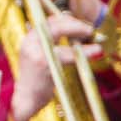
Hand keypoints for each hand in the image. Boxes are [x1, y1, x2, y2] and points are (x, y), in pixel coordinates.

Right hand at [10, 1, 100, 120]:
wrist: (24, 101)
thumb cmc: (36, 80)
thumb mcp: (40, 57)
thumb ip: (52, 43)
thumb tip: (76, 29)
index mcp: (29, 38)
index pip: (50, 21)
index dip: (69, 20)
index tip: (83, 25)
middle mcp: (30, 41)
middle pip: (56, 24)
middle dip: (76, 25)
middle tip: (90, 30)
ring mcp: (36, 51)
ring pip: (62, 34)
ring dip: (80, 33)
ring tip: (95, 39)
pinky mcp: (43, 62)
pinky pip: (69, 53)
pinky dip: (85, 52)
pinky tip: (96, 52)